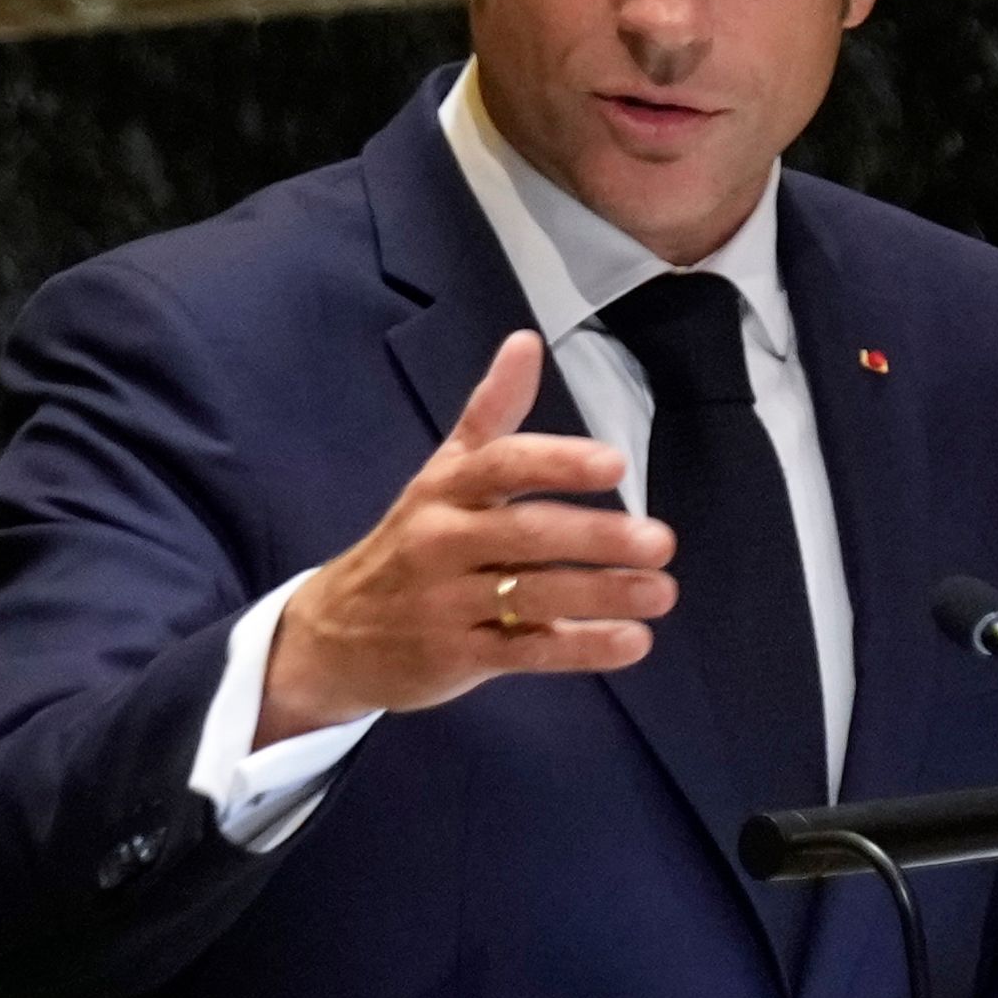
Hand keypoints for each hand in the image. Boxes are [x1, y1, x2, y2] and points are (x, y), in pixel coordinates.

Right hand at [258, 330, 675, 740]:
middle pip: (528, 534)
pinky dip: (583, 647)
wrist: (335, 633)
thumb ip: (491, 412)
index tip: (616, 463)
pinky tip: (633, 642)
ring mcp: (447, 603)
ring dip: (604, 594)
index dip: (559, 463)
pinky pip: (528, 652)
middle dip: (598, 537)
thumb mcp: (442, 473)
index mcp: (447, 488)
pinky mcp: (457, 657)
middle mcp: (443, 540)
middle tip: (661, 541)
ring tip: (662, 591)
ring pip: (534, 595)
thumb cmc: (411, 543)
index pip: (504, 466)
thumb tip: (526, 341)